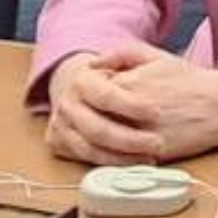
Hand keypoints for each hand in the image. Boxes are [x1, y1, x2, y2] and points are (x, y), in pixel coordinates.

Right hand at [43, 47, 167, 164]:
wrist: (81, 90)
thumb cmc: (112, 76)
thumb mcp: (126, 58)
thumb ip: (123, 52)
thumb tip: (101, 62)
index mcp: (80, 81)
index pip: (106, 96)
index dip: (132, 106)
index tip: (158, 112)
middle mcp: (66, 105)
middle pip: (97, 129)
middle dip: (130, 139)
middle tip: (158, 142)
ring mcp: (60, 127)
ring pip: (91, 150)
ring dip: (123, 158)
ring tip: (150, 156)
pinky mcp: (59, 145)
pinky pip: (86, 160)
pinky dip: (112, 164)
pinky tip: (134, 162)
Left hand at [84, 48, 217, 161]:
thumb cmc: (191, 81)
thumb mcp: (155, 55)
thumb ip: (120, 53)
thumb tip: (92, 63)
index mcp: (127, 85)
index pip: (88, 94)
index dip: (90, 96)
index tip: (96, 96)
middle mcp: (130, 112)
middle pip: (91, 120)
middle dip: (91, 120)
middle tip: (101, 117)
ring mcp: (141, 136)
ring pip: (104, 144)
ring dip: (101, 141)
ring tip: (111, 132)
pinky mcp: (153, 155)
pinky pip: (123, 161)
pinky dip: (117, 157)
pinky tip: (122, 149)